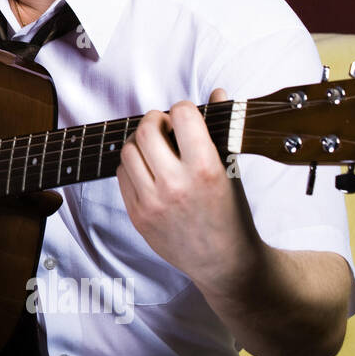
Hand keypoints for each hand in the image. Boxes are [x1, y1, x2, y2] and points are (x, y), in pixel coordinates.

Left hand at [116, 88, 263, 293]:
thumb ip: (221, 130)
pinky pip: (121, 176)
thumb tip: (216, 93)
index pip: (182, 116)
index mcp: (205, 170)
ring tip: (155, 147)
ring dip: (140, 142)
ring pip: (128, 151)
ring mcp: (152, 202)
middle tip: (164, 124)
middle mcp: (175, 185)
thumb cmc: (231, 214)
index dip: (183, 109)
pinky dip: (132, 166)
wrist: (223, 262)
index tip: (186, 114)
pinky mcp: (137, 216)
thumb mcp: (233, 170)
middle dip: (155, 120)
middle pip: (146, 131)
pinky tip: (148, 169)